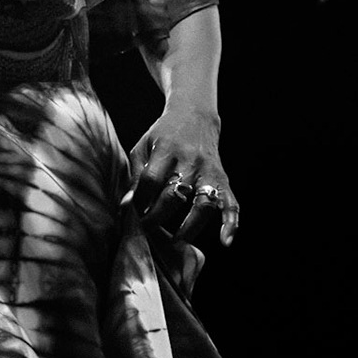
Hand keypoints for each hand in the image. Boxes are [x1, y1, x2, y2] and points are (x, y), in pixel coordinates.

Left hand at [132, 106, 237, 246]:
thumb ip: (135, 175)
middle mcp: (190, 160)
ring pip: (203, 203)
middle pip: (174, 195)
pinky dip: (231, 223)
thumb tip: (126, 207)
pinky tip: (225, 241)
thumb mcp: (143, 146)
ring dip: (190, 227)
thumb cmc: (162, 135)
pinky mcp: (223, 178)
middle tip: (146, 231)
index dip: (139, 201)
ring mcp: (208, 170)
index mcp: (166, 150)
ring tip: (176, 243)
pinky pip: (231, 203)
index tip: (132, 213)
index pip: (151, 181)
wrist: (195, 114)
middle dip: (157, 217)